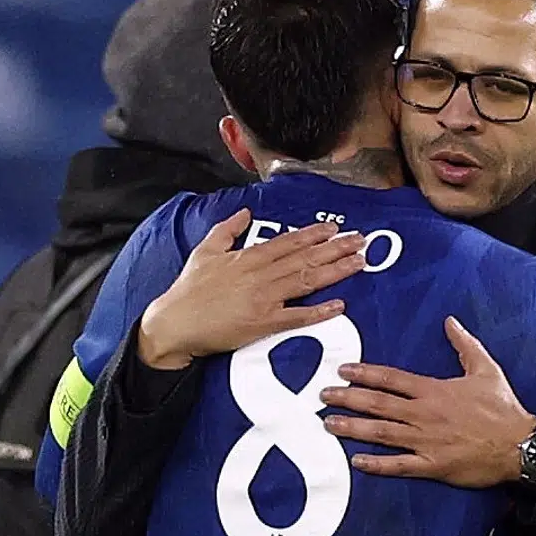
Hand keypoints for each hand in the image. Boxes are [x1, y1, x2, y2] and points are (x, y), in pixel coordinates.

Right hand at [138, 209, 365, 368]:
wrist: (175, 323)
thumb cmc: (189, 289)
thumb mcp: (205, 250)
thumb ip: (227, 230)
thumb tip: (245, 212)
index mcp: (248, 257)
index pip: (288, 242)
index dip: (314, 235)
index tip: (335, 228)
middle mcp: (260, 275)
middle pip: (305, 258)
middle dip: (335, 249)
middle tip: (360, 241)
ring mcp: (264, 299)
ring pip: (306, 281)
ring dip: (335, 271)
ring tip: (358, 263)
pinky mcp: (263, 323)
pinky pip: (296, 316)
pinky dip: (318, 311)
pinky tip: (339, 305)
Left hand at [319, 317, 535, 487]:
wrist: (520, 444)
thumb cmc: (503, 407)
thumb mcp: (486, 368)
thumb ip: (464, 344)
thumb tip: (450, 321)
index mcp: (434, 391)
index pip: (391, 379)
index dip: (364, 374)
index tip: (343, 371)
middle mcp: (424, 415)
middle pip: (378, 404)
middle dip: (348, 398)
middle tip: (323, 396)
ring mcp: (426, 442)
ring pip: (382, 433)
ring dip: (353, 428)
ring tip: (329, 424)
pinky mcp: (433, 466)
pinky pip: (399, 465)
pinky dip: (377, 464)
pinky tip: (357, 461)